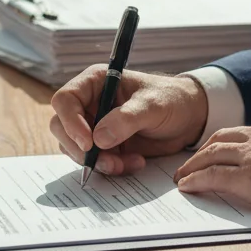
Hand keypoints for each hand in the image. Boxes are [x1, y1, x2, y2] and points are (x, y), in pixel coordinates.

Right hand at [50, 66, 208, 176]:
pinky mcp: (103, 146)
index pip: (65, 100)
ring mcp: (94, 126)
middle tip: (107, 162)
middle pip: (62, 127)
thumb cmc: (171, 100)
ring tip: (126, 164)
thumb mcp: (152, 105)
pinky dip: (110, 167)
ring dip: (98, 162)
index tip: (89, 143)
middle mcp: (89, 104)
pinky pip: (94, 161)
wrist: (188, 118)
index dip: (70, 122)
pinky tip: (134, 163)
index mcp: (94, 83)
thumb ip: (126, 119)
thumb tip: (98, 139)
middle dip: (81, 149)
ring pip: (75, 148)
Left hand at [174, 115, 250, 225]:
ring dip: (193, 165)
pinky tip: (187, 186)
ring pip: (211, 153)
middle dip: (204, 150)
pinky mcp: (248, 178)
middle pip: (222, 137)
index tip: (221, 149)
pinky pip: (212, 176)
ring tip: (183, 175)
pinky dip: (196, 180)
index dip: (230, 141)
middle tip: (192, 161)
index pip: (247, 131)